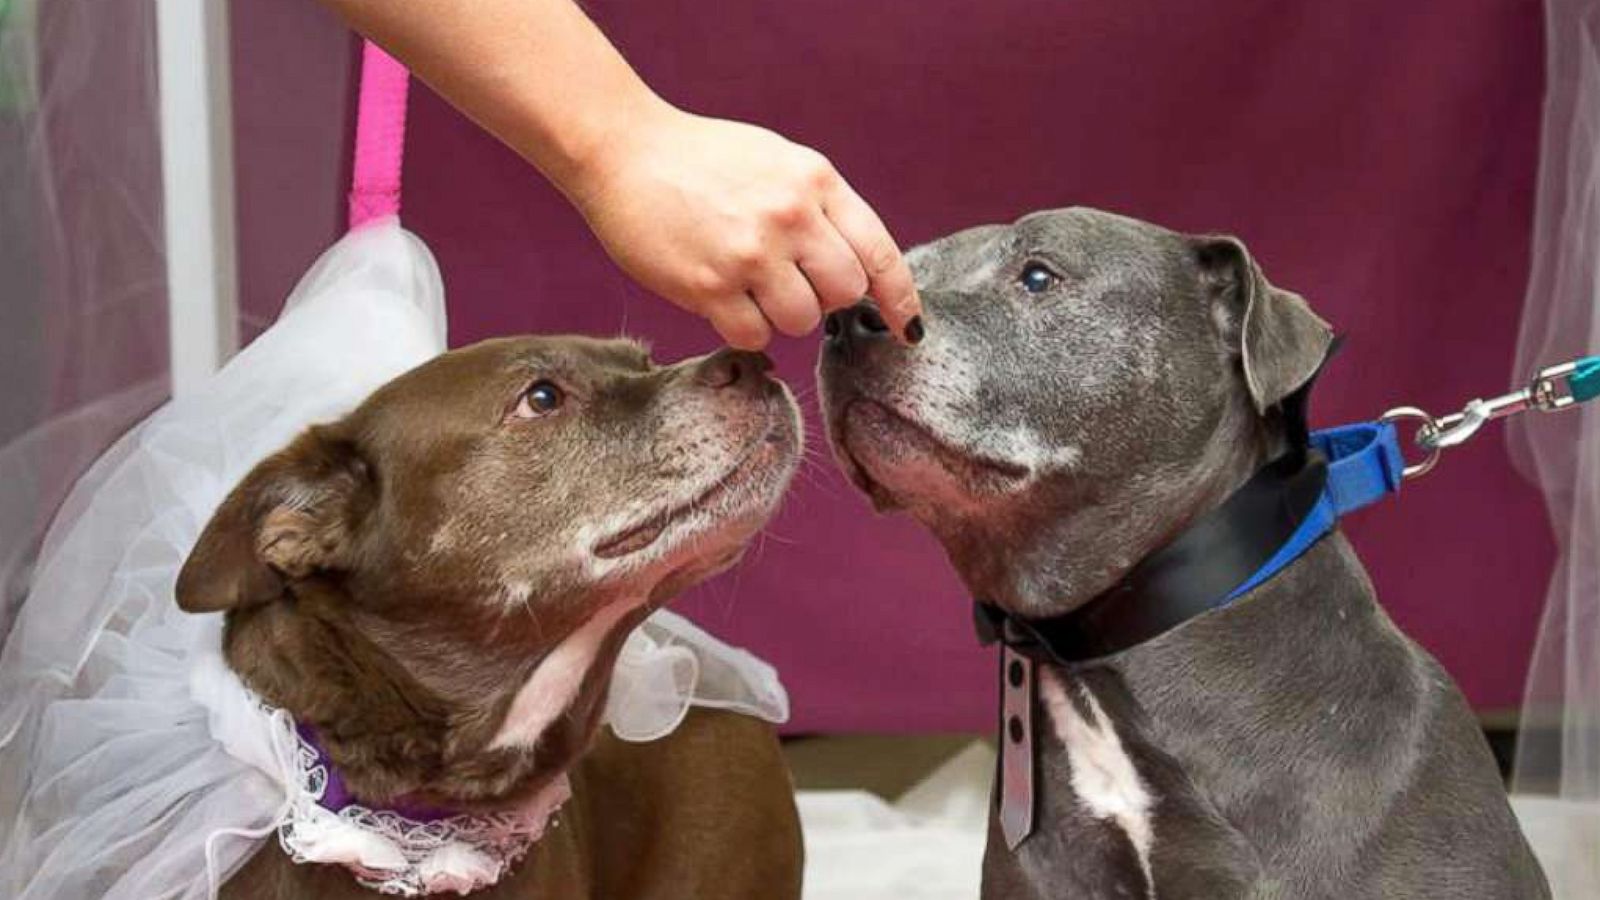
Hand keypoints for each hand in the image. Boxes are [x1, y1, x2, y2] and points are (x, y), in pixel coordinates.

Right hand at [564, 104, 921, 348]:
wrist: (623, 151)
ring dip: (782, 315)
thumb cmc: (704, 160)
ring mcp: (750, 254)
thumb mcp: (779, 162)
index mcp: (815, 181)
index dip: (899, 298)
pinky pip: (754, 336)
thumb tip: (858, 271)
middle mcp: (790, 216)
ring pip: (802, 321)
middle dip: (825, 297)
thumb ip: (821, 208)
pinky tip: (723, 298)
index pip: (879, 253)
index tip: (907, 329)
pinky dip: (745, 328)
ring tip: (750, 284)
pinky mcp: (709, 287)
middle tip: (790, 280)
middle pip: (844, 293)